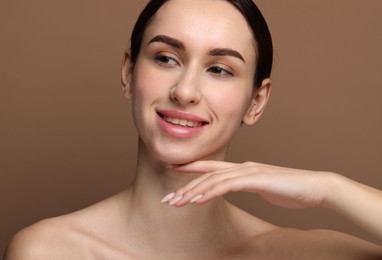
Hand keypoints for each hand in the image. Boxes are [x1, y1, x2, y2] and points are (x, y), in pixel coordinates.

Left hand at [162, 161, 331, 208]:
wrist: (315, 187)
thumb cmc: (291, 189)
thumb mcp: (264, 186)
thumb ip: (249, 184)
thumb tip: (236, 188)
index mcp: (243, 169)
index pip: (211, 167)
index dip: (190, 167)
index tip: (171, 171)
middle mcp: (242, 167)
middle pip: (206, 174)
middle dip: (184, 186)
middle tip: (166, 199)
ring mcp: (249, 172)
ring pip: (213, 179)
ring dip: (192, 191)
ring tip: (175, 202)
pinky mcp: (257, 179)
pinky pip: (228, 185)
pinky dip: (211, 191)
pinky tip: (198, 199)